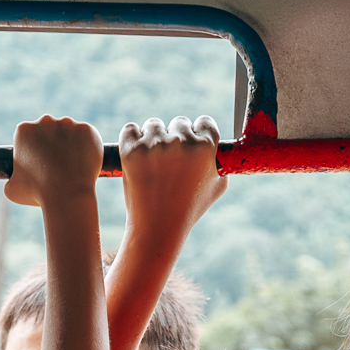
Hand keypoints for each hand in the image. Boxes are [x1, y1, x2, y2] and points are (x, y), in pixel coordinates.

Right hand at [5, 115, 102, 207]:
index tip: (37, 163)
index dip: (31, 150)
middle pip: (48, 130)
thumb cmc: (37, 193)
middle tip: (55, 165)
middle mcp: (45, 121)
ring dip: (69, 144)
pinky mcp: (87, 130)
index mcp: (24, 131)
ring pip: (69, 133)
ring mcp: (68, 123)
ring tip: (70, 167)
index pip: (27, 136)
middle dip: (51, 143)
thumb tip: (15, 179)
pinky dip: (86, 148)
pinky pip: (86, 137)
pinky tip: (83, 163)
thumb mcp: (12, 188)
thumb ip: (13, 178)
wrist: (67, 194)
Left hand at [118, 116, 224, 232]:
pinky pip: (130, 129)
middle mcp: (180, 141)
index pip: (204, 122)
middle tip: (171, 162)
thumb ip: (220, 160)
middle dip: (176, 138)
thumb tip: (218, 144)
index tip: (191, 147)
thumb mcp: (217, 186)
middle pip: (179, 122)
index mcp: (204, 147)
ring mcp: (154, 145)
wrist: (158, 228)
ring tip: (154, 164)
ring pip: (154, 125)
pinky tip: (137, 156)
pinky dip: (132, 139)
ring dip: (154, 138)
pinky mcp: (131, 150)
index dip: (198, 135)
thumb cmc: (189, 209)